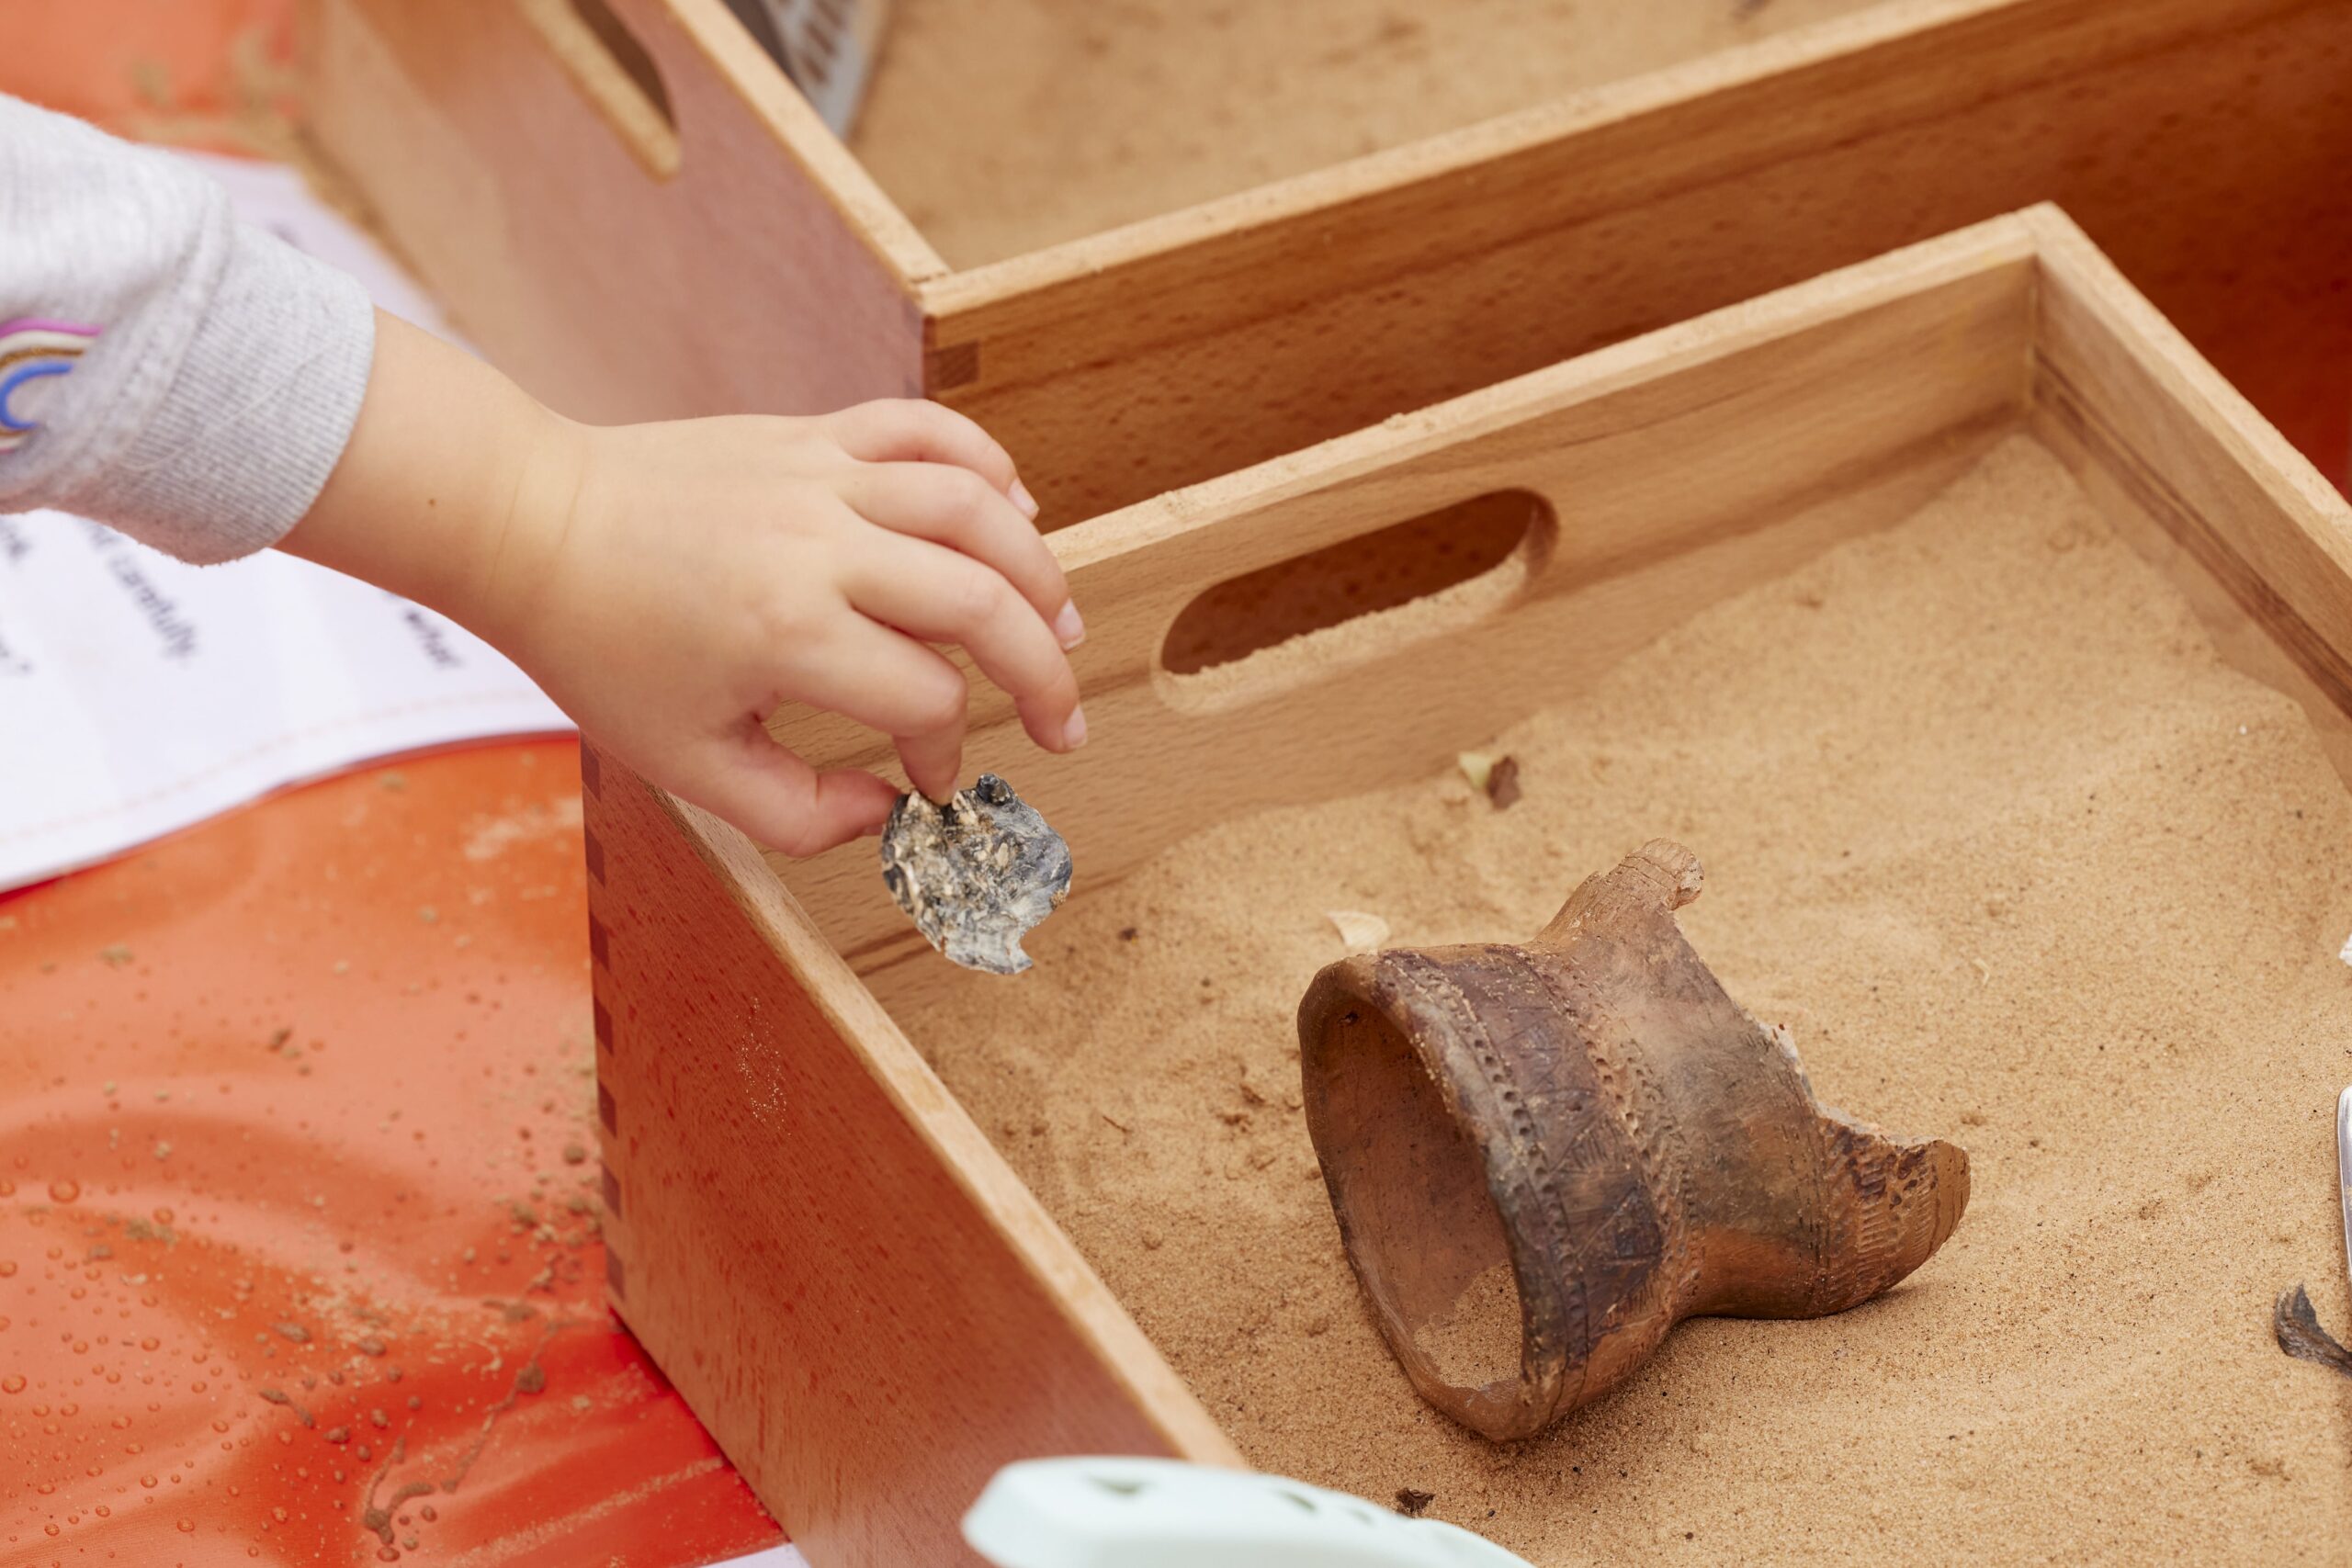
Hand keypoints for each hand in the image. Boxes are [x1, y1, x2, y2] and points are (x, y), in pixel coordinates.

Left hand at [283, 312, 1084, 855]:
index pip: (927, 700)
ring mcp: (819, 479)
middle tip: (1064, 724)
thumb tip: (887, 818)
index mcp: (788, 635)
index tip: (928, 785)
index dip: (947, 755)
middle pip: (983, 602)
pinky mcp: (811, 435)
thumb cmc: (600, 647)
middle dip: (1043, 674)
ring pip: (976, 508)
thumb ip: (795, 814)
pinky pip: (924, 430)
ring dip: (1039, 571)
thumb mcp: (685, 764)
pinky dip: (986, 465)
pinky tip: (1014, 514)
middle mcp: (818, 548)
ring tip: (1062, 625)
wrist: (530, 521)